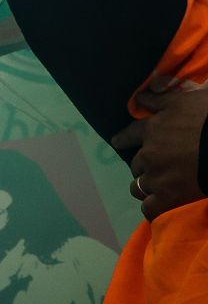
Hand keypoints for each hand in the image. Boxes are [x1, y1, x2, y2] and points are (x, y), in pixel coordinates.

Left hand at [112, 78, 207, 218]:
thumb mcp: (185, 100)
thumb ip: (161, 99)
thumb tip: (141, 94)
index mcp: (153, 129)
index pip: (130, 134)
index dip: (123, 139)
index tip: (117, 142)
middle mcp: (149, 154)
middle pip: (136, 165)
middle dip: (143, 167)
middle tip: (156, 170)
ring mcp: (157, 176)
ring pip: (139, 187)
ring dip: (145, 187)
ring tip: (156, 190)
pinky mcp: (169, 196)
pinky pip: (150, 208)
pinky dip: (152, 208)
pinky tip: (158, 207)